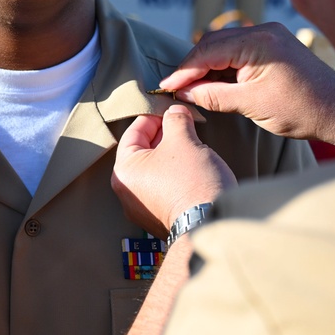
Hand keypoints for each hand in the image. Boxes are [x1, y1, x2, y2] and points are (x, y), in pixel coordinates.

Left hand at [111, 105, 235, 238]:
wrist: (211, 224)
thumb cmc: (192, 182)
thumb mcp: (183, 140)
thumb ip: (176, 120)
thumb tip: (174, 112)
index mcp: (123, 171)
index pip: (134, 133)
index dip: (153, 117)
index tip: (169, 110)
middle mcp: (127, 193)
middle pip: (143, 153)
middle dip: (164, 136)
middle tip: (183, 125)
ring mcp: (142, 209)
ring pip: (155, 171)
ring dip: (171, 156)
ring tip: (191, 145)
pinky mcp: (160, 219)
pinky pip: (163, 189)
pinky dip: (175, 176)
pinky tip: (193, 169)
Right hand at [158, 23, 334, 153]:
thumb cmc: (302, 110)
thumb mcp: (251, 105)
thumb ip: (213, 95)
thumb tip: (184, 93)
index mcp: (258, 41)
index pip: (207, 51)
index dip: (183, 70)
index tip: (165, 87)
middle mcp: (264, 31)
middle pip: (213, 43)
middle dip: (192, 66)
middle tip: (175, 88)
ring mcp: (271, 36)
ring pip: (224, 46)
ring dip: (206, 65)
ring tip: (191, 88)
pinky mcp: (275, 46)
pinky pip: (239, 50)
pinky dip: (223, 66)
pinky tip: (214, 82)